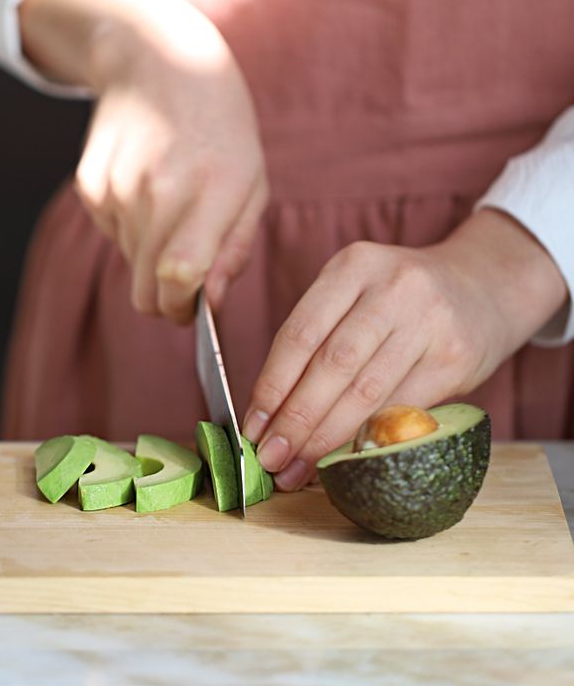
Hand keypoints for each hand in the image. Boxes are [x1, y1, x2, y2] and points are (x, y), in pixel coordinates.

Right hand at [19, 0, 267, 321]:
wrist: (157, 60)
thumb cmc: (221, 127)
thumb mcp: (252, 181)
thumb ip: (234, 248)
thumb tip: (211, 303)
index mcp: (211, 188)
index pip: (180, 276)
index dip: (182, 308)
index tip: (192, 311)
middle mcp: (158, 189)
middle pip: (146, 289)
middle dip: (166, 298)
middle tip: (185, 278)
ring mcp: (117, 187)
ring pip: (130, 265)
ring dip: (150, 256)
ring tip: (171, 209)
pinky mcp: (90, 185)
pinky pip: (111, 236)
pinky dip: (130, 229)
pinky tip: (146, 188)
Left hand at [242, 209, 567, 490]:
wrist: (484, 285)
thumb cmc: (399, 299)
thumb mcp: (357, 292)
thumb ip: (317, 338)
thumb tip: (269, 412)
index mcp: (353, 266)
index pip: (300, 334)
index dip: (271, 386)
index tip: (251, 427)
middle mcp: (392, 288)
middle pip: (331, 365)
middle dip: (294, 419)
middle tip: (270, 459)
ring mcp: (429, 321)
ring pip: (365, 391)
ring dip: (325, 438)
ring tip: (297, 470)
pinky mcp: (455, 357)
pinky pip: (402, 407)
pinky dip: (367, 438)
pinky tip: (343, 460)